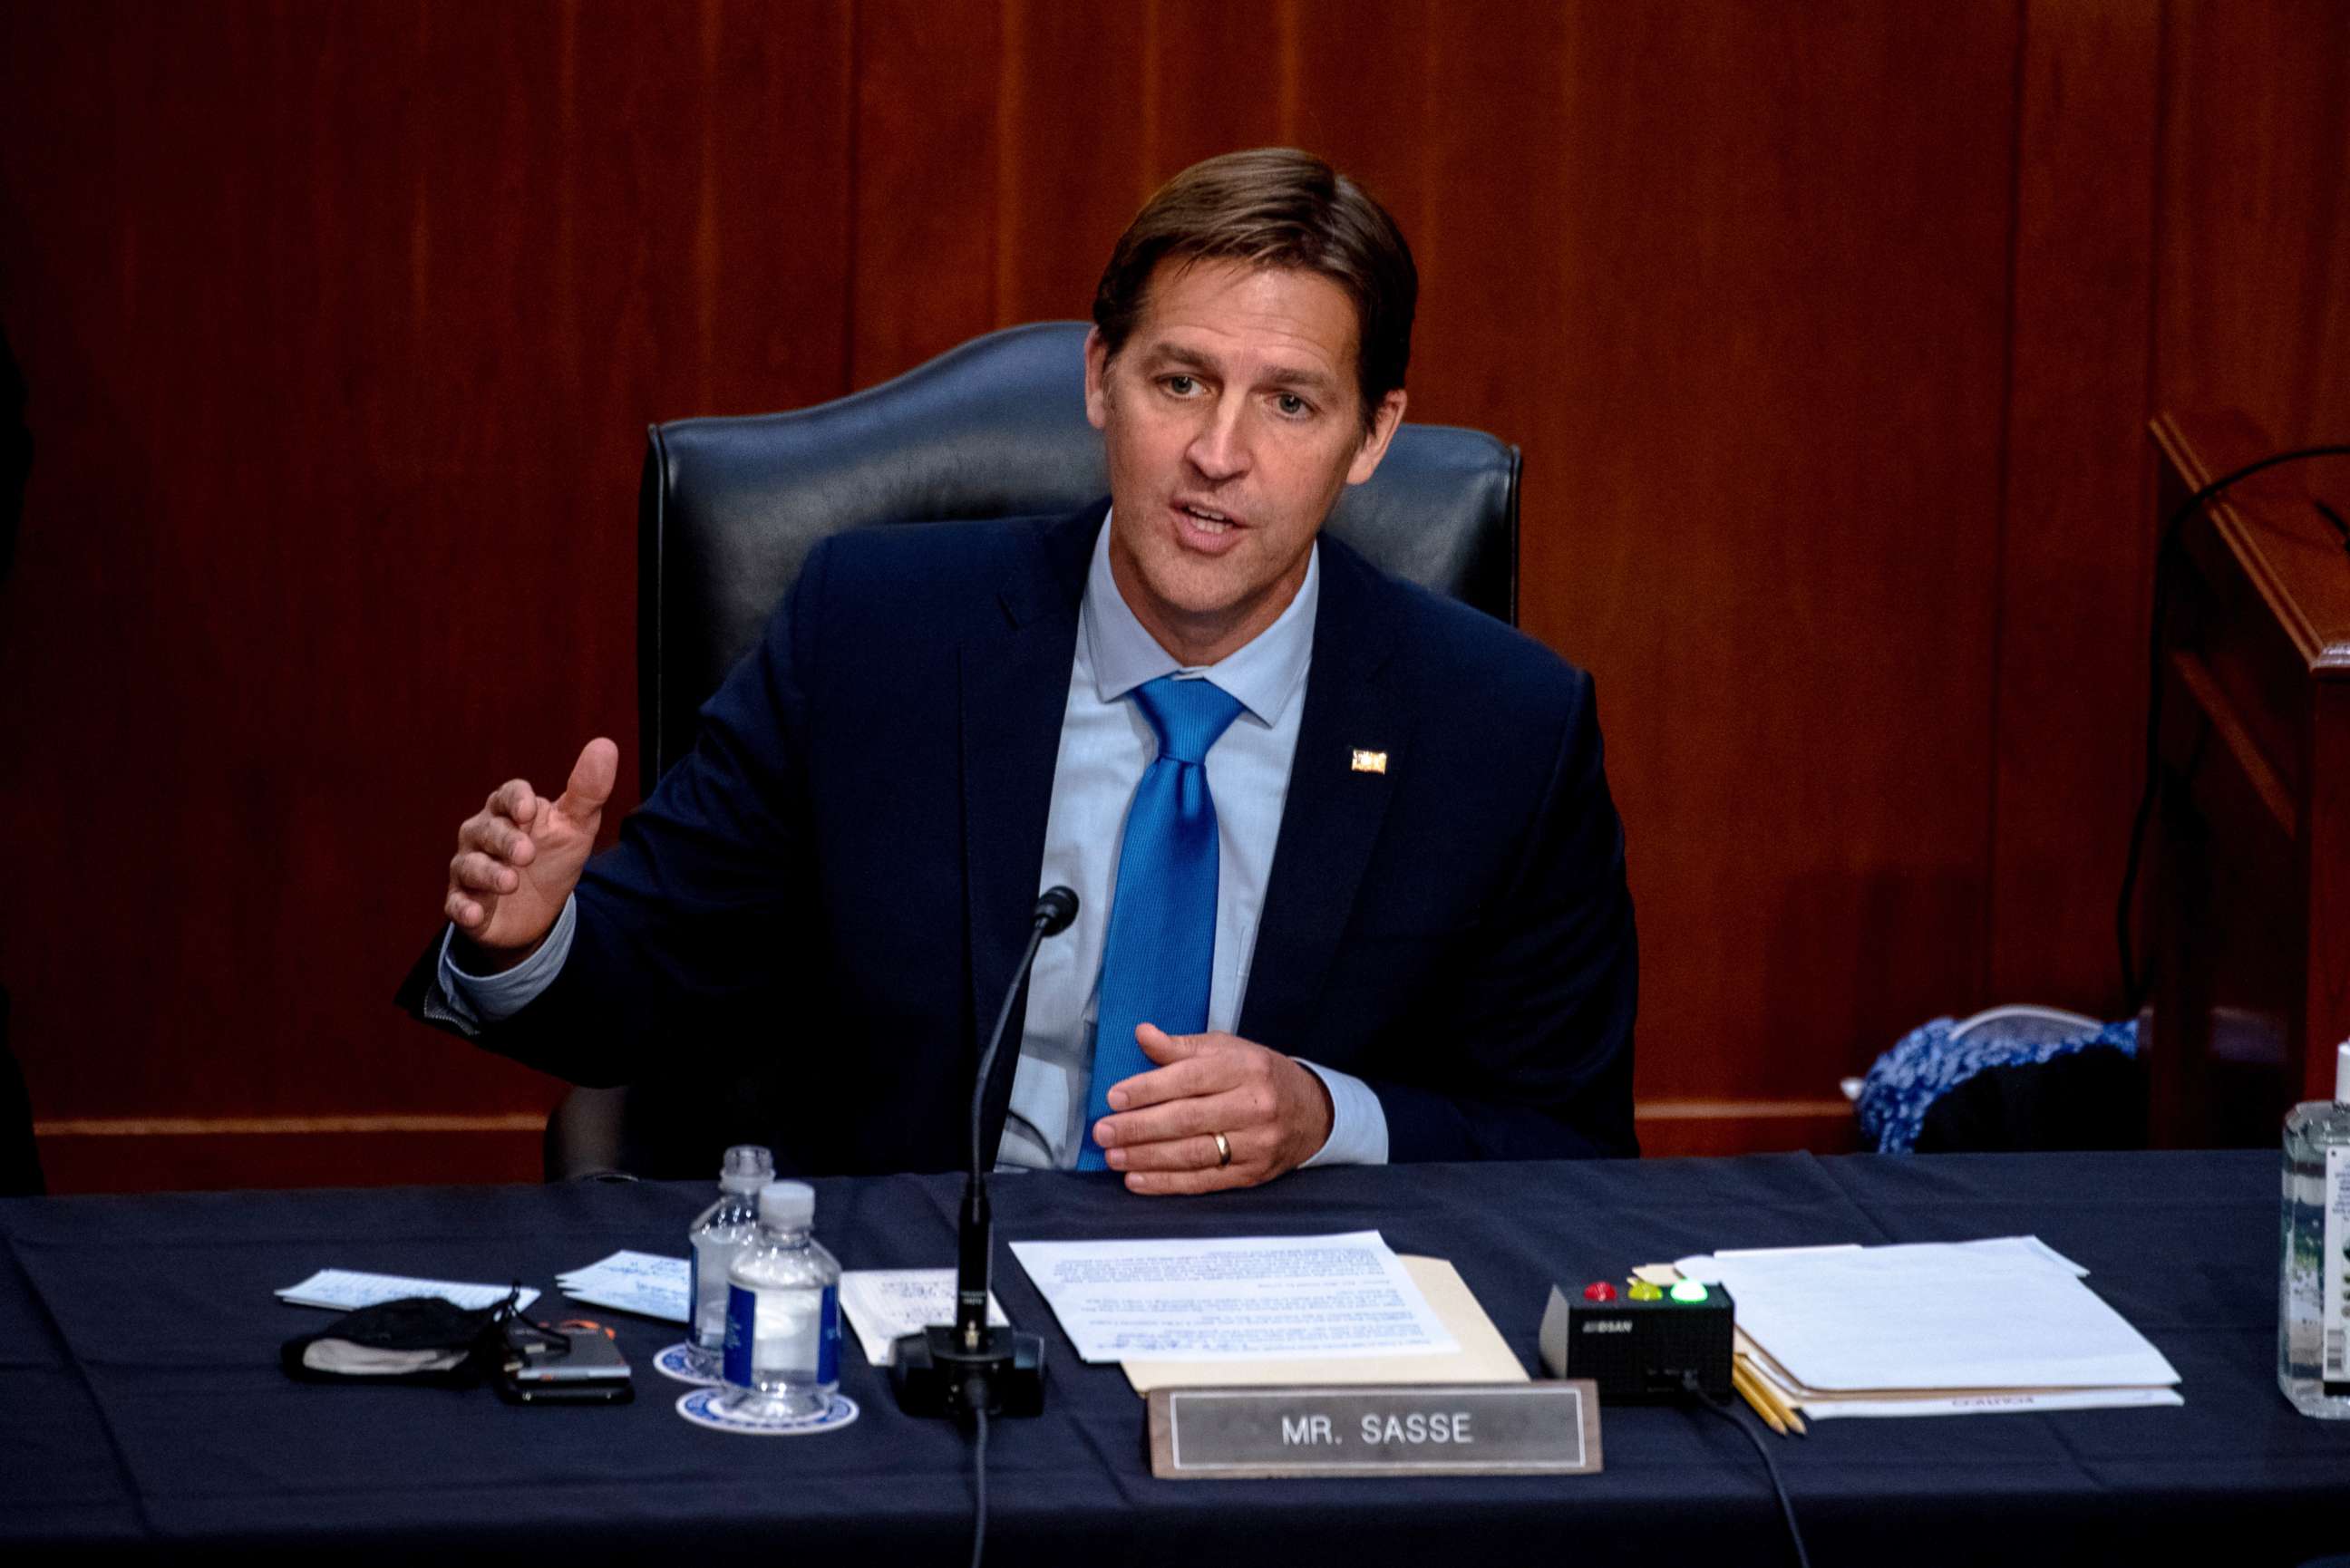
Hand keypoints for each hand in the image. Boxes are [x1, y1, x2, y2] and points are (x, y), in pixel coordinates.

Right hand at [443, 738, 617, 969]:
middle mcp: (483, 834)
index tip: (529, 811)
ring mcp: (470, 867)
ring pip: (469, 865)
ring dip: (488, 873)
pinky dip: (463, 908)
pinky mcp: (464, 902)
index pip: (506, 795)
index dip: (515, 800)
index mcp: (509, 811)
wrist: (539, 911)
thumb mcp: (576, 826)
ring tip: (510, 883)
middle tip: (527, 854)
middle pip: (487, 829)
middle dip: (505, 840)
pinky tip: (475, 914)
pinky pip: (457, 903)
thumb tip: (605, 745)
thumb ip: (588, 790)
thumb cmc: (553, 856)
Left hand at [1091, 1024, 1335, 1193]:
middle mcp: (1253, 1106)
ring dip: (1147, 1158)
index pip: (1189, 1079)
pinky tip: (1137, 1180)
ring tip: (1113, 1157)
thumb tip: (1143, 1035)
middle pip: (1187, 1119)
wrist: (1312, 1112)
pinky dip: (1167, 1183)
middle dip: (1139, 1128)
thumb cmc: (1259, 1076)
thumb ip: (1182, 1047)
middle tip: (1103, 1132)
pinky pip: (1204, 1181)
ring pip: (1193, 1154)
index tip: (1114, 1098)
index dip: (1148, 1089)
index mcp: (1244, 1068)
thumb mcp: (1227, 1049)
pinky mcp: (1253, 1174)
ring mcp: (1256, 1144)